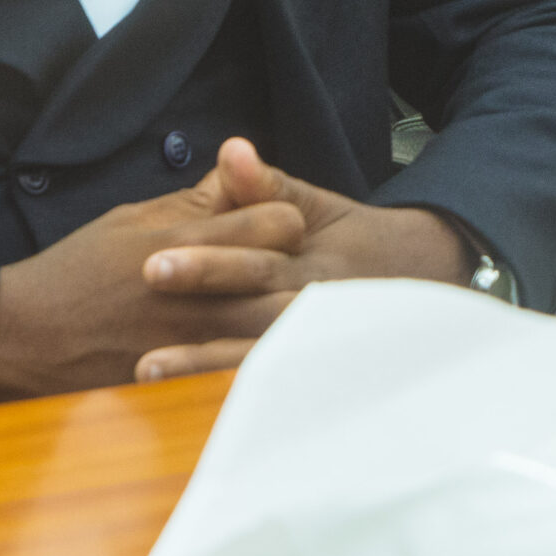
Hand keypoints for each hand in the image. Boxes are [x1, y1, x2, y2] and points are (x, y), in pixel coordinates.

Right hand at [0, 176, 308, 403]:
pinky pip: (238, 374)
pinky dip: (254, 362)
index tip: (275, 227)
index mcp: (185, 242)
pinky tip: (258, 355)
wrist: (22, 337)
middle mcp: (193, 292)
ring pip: (271, 331)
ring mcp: (188, 341)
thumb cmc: (77, 271)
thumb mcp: (133, 218)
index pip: (279, 222)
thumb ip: (196, 199)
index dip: (286, 221)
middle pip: (288, 277)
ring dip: (283, 320)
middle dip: (296, 272)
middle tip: (288, 274)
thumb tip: (244, 165)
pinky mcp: (178, 382)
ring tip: (281, 313)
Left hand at [132, 137, 473, 381]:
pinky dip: (225, 400)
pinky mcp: (312, 378)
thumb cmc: (347, 241)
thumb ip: (267, 185)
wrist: (414, 282)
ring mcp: (315, 348)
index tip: (151, 261)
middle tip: (142, 305)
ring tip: (145, 369)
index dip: (206, 263)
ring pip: (257, 360)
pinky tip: (182, 408)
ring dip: (201, 365)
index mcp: (312, 262)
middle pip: (253, 312)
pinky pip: (267, 393)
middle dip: (199, 314)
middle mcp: (315, 307)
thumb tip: (231, 147)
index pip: (256, 262)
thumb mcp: (313, 207)